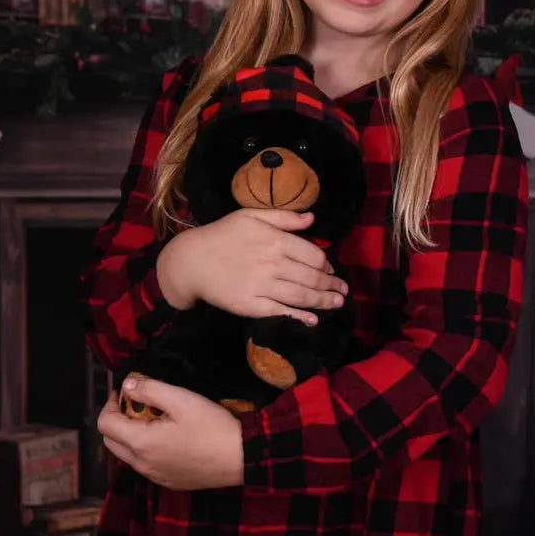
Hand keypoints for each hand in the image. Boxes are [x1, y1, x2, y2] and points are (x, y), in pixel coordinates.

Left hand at [97, 377, 243, 489]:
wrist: (241, 457)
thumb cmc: (212, 425)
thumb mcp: (181, 399)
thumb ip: (150, 389)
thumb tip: (127, 386)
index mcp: (141, 443)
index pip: (105, 424)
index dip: (110, 404)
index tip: (125, 392)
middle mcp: (142, 465)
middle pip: (111, 442)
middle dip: (117, 420)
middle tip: (137, 404)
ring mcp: (155, 477)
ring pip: (127, 455)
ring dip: (130, 435)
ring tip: (154, 418)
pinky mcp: (169, 482)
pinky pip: (145, 466)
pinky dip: (145, 449)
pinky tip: (168, 438)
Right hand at [156, 209, 347, 325]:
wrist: (191, 260)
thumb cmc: (222, 235)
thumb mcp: (251, 216)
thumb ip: (283, 216)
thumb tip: (311, 218)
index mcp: (275, 239)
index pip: (313, 255)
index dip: (327, 265)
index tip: (332, 271)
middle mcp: (273, 263)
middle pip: (312, 277)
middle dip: (332, 286)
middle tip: (343, 291)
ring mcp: (262, 286)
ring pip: (301, 295)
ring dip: (324, 301)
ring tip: (337, 304)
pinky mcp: (251, 305)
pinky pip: (281, 312)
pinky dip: (300, 316)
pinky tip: (313, 320)